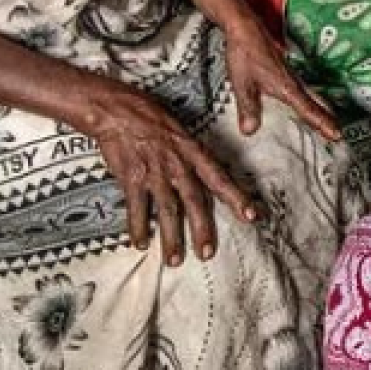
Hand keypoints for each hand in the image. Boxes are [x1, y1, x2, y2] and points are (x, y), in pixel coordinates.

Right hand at [89, 84, 258, 267]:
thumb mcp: (179, 130)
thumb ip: (190, 154)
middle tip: (207, 253)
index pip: (220, 178)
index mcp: (193, 151)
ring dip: (171, 237)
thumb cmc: (150, 116)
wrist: (117, 110)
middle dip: (202, 229)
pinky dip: (138, 227)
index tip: (253, 216)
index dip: (237, 197)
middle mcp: (178, 164)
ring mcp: (155, 172)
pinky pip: (137, 208)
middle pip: (194, 201)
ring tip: (174, 260)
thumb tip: (201, 173)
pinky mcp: (132, 177)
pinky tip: (141, 243)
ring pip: (167, 210)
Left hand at [223, 15, 340, 141]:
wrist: (244, 27)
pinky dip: (310, 100)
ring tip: (329, 122)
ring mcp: (290, 75)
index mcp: (286, 86)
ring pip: (311, 96)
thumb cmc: (245, 52)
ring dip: (321, 109)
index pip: (308, 109)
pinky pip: (303, 90)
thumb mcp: (243, 83)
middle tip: (338, 134)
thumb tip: (251, 131)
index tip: (336, 135)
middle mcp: (292, 81)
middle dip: (327, 118)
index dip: (322, 123)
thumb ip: (248, 107)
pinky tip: (306, 102)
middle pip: (316, 103)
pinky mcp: (284, 71)